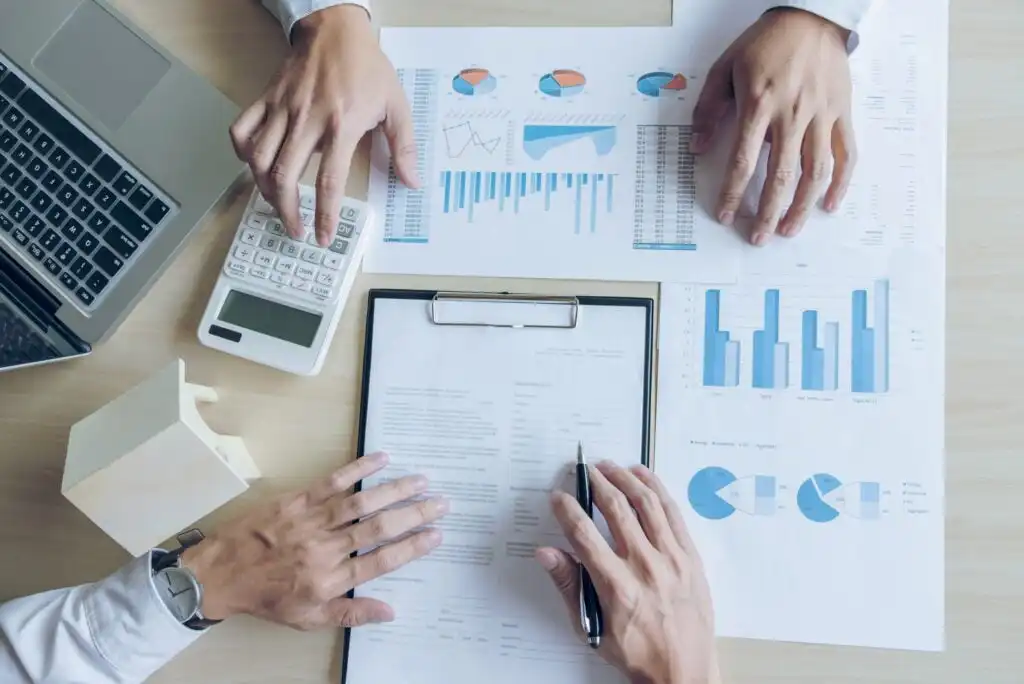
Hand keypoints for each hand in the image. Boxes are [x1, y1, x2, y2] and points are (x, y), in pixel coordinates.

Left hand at [181, 452, 446, 629]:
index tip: (436, 535)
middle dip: (415, 514)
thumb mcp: (307, 618)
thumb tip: (390, 611)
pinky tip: (381, 458)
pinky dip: (358, 468)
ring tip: (422, 480)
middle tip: (442, 503)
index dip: (412, 547)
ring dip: (395, 489)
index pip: (381, 561)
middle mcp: (325, 549)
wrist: (219, 574)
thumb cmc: (266, 597)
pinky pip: (332, 482)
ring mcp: (311, 521)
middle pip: (379, 529)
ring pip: (361, 502)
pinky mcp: (297, 501)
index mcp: (330, 580)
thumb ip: (350, 613)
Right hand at [230, 6, 419, 246]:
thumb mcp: (396, 105)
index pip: (328, 181)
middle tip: (296, 229)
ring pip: (259, 158)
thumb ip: (404, 147)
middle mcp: (307, 120)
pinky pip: (241, 130)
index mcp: (341, 125)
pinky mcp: (266, 99)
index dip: (324, 214)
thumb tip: (411, 182)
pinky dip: (242, 153)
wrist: (336, 29)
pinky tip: (254, 167)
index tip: (323, 236)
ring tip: (277, 205)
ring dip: (264, 189)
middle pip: (285, 176)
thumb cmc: (367, 68)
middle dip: (288, 210)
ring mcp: (282, 109)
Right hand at [536, 462, 715, 683]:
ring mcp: (672, 559)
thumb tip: (546, 553)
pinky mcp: (691, 557)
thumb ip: (570, 586)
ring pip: (647, 504)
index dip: (568, 511)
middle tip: (585, 470)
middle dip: (597, 484)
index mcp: (617, 587)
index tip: (558, 497)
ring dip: (626, 479)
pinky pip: (673, 513)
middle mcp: (646, 567)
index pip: (585, 535)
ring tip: (610, 466)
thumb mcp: (593, 629)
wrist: (685, 672)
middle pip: (617, 511)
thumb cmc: (637, 654)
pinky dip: (657, 489)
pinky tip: (643, 476)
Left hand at [692, 8, 856, 245]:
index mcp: (760, 105)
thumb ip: (709, 109)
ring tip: (790, 230)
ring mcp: (821, 115)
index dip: (734, 193)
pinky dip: (839, 182)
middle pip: (781, 176)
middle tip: (759, 237)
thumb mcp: (725, 68)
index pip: (744, 161)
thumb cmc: (765, 43)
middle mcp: (792, 115)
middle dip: (769, 213)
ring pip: (815, 172)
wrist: (812, 16)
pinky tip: (829, 204)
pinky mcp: (842, 112)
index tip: (727, 215)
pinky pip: (845, 153)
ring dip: (802, 206)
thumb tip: (697, 147)